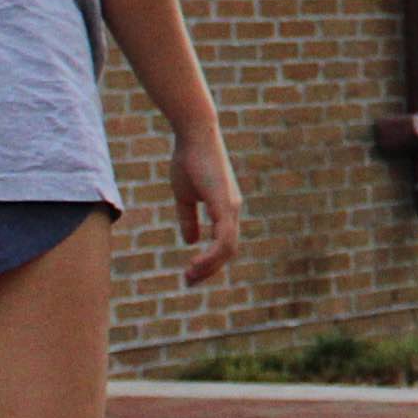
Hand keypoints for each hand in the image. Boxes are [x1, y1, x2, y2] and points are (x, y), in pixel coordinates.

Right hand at [173, 124, 242, 283]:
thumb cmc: (188, 160)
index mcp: (225, 208)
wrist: (194, 135)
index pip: (224, 243)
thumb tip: (190, 240)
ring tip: (190, 276)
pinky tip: (197, 263)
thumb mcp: (185, 195)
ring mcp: (231, 207)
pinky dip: (213, 254)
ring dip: (210, 266)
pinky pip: (224, 237)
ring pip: (228, 248)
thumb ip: (189, 218)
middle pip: (228, 250)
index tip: (191, 274)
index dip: (209, 261)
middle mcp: (232, 210)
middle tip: (189, 282)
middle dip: (210, 269)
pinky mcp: (225, 203)